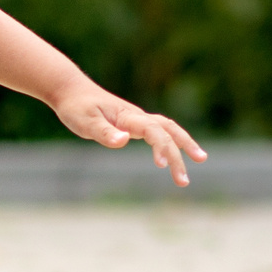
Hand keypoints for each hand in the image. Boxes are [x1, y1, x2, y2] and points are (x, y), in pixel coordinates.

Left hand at [53, 84, 208, 186]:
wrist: (71, 91)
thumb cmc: (76, 107)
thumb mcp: (85, 122)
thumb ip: (104, 132)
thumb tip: (123, 141)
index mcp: (128, 117)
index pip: (154, 131)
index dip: (161, 147)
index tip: (162, 166)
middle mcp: (137, 116)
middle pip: (169, 130)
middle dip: (183, 151)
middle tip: (185, 180)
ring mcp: (137, 119)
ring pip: (168, 128)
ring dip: (184, 143)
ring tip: (200, 159)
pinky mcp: (132, 123)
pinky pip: (159, 131)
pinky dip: (171, 141)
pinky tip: (173, 156)